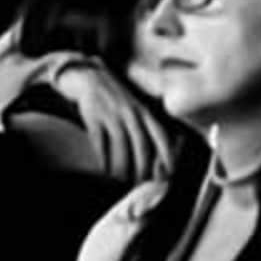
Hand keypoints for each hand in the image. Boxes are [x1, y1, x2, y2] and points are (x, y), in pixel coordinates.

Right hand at [36, 57, 170, 182]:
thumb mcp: (136, 108)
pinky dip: (103, 159)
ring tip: (119, 178)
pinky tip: (103, 168)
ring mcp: (112, 115)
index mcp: (144, 112)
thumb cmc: (116, 100)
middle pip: (141, 145)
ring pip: (120, 147)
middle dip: (141, 168)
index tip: (170, 172)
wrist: (90, 79)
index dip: (167, 155)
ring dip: (121, 167)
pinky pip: (100, 143)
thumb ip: (147, 127)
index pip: (160, 135)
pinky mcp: (94, 117)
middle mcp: (131, 113)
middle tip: (137, 182)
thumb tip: (157, 156)